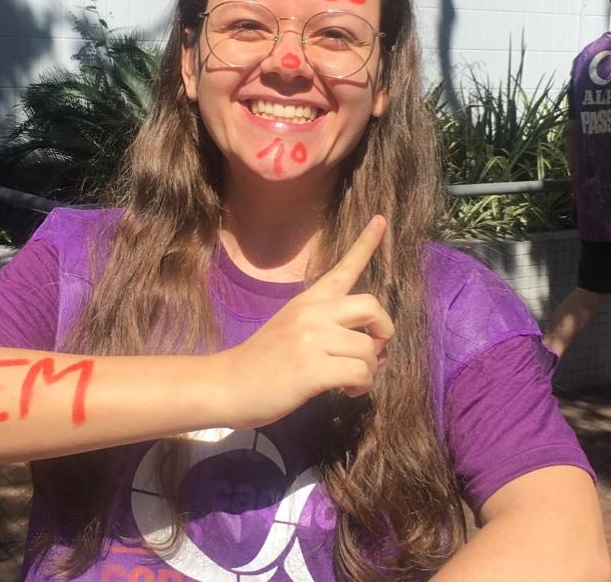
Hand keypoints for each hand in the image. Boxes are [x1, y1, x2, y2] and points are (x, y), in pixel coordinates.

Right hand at [212, 216, 393, 429]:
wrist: (226, 384)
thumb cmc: (263, 363)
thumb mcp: (291, 330)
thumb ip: (328, 330)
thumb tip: (373, 346)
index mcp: (308, 302)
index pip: (343, 268)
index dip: (366, 244)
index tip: (381, 220)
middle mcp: (312, 313)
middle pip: (371, 306)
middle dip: (383, 330)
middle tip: (372, 351)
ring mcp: (311, 339)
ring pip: (369, 349)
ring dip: (369, 370)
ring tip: (350, 382)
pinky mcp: (312, 369)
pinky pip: (361, 373)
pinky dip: (361, 386)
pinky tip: (346, 391)